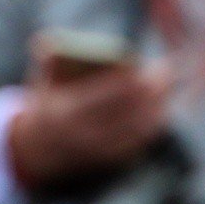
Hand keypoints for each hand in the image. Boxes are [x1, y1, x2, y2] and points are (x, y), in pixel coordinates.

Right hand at [5, 38, 170, 187]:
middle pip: (128, 112)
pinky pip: (137, 144)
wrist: (37, 147)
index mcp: (66, 111)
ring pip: (137, 130)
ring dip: (156, 109)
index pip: (105, 96)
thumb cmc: (45, 102)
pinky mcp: (109, 160)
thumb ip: (46, 62)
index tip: (145, 69)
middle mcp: (84, 134)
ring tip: (168, 89)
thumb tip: (50, 44)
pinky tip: (160, 111)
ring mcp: (98, 150)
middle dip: (150, 93)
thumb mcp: (39, 82)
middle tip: (166, 73)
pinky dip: (151, 127)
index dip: (129, 83)